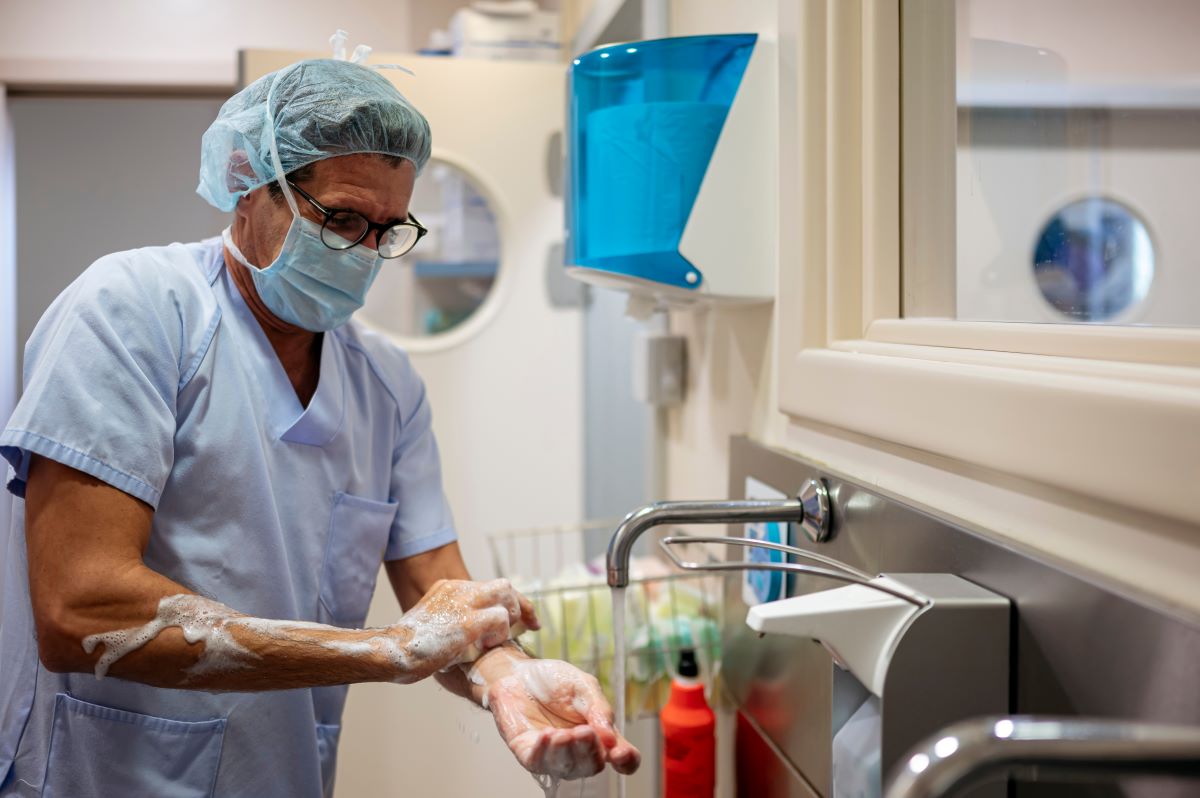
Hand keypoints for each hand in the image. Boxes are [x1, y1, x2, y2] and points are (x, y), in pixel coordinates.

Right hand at [387, 579, 538, 682]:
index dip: (514, 602)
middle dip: (520, 606)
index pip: (492, 587)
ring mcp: (462, 603)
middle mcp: (457, 589)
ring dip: (510, 617)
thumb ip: (456, 622)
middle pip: (504, 586)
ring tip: (501, 637)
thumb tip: (478, 637)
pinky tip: (486, 646)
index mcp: (449, 588)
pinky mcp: (467, 621)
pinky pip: (499, 620)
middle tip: (529, 626)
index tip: (528, 619)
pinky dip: (500, 634)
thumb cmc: (409, 648)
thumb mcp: (435, 625)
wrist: (390, 651)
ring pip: (505, 594)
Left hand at [482, 658, 640, 780]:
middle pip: (592, 766)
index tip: (620, 753)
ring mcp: (554, 755)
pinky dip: (543, 751)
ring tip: (563, 734)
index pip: (623, 758)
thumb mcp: (583, 686)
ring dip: (566, 753)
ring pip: (566, 768)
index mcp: (600, 735)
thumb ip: (599, 708)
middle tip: (584, 732)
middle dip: (589, 752)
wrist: (518, 671)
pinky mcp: (528, 753)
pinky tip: (546, 735)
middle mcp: (579, 750)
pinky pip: (537, 762)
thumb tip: (610, 738)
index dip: (626, 761)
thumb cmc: (553, 681)